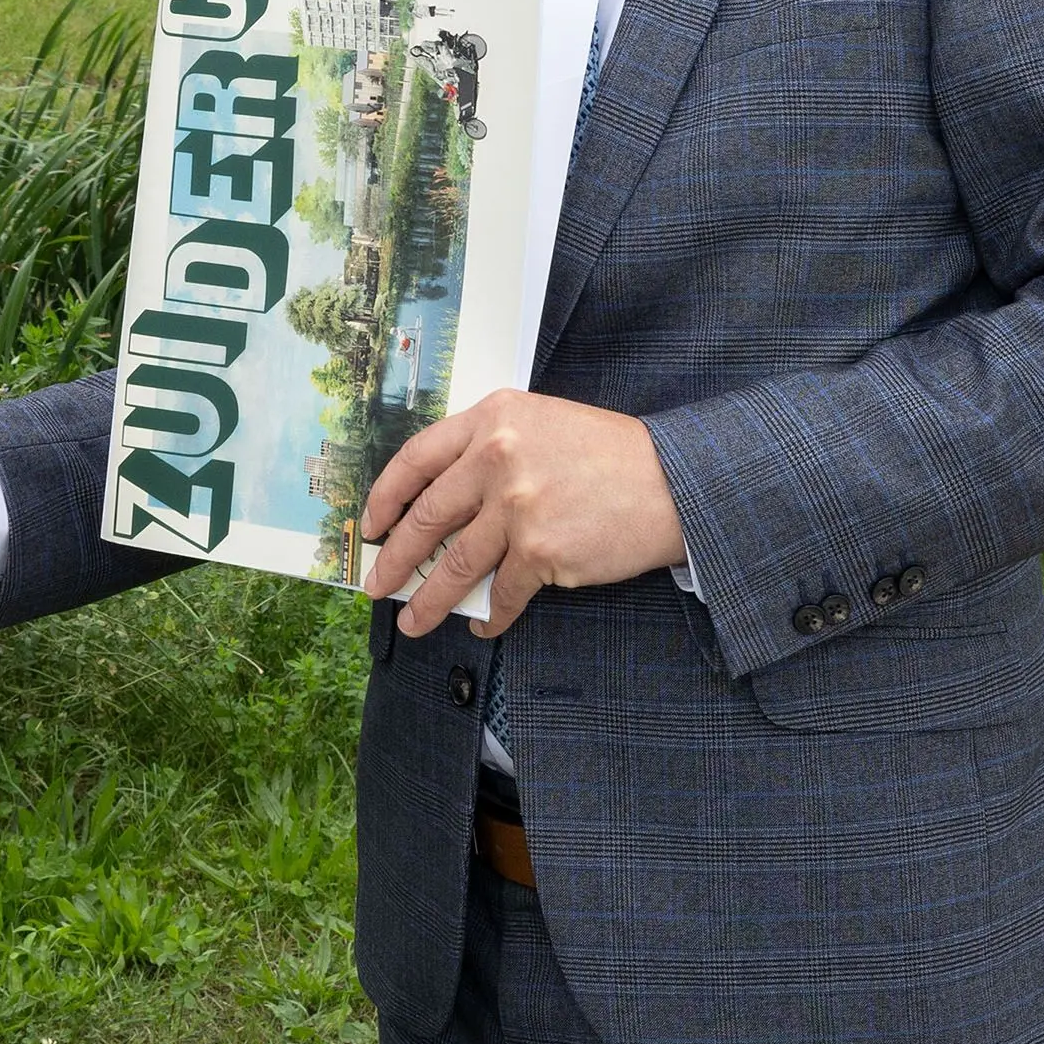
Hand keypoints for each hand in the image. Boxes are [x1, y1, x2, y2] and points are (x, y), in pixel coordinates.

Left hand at [358, 389, 686, 637]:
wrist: (673, 481)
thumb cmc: (609, 454)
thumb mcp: (541, 424)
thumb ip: (490, 449)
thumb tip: (443, 508)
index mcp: (491, 418)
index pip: (415, 457)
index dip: (385, 496)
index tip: (370, 524)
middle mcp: (496, 456)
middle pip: (426, 516)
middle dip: (394, 558)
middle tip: (376, 584)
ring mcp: (516, 506)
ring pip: (454, 564)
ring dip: (429, 602)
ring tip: (413, 623)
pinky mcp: (540, 550)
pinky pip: (501, 594)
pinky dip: (491, 616)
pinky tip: (484, 624)